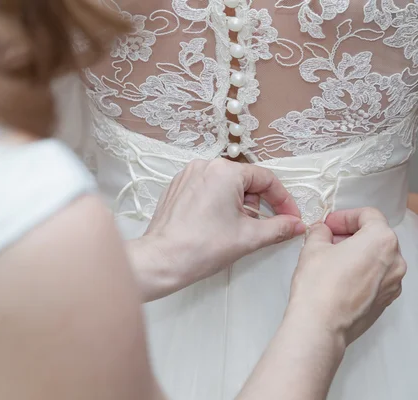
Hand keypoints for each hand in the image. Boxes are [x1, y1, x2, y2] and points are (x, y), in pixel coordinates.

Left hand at [128, 158, 305, 300]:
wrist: (162, 260)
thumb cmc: (200, 247)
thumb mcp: (249, 237)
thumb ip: (279, 227)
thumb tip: (295, 224)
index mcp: (224, 171)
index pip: (266, 179)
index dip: (283, 200)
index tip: (290, 217)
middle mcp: (204, 166)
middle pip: (244, 181)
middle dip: (257, 204)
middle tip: (260, 228)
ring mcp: (187, 176)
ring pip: (225, 185)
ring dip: (237, 204)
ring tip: (234, 229)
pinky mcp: (176, 188)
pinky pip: (206, 190)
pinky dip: (217, 204)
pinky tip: (215, 226)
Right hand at [288, 208, 406, 345]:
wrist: (320, 325)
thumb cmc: (319, 288)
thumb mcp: (313, 248)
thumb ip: (320, 232)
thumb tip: (322, 231)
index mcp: (381, 240)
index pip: (368, 215)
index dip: (344, 216)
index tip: (329, 224)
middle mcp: (395, 261)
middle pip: (375, 236)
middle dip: (351, 235)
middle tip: (328, 240)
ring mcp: (393, 283)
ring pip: (377, 258)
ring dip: (356, 254)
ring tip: (331, 260)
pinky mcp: (385, 301)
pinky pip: (376, 278)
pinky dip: (361, 272)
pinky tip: (338, 279)